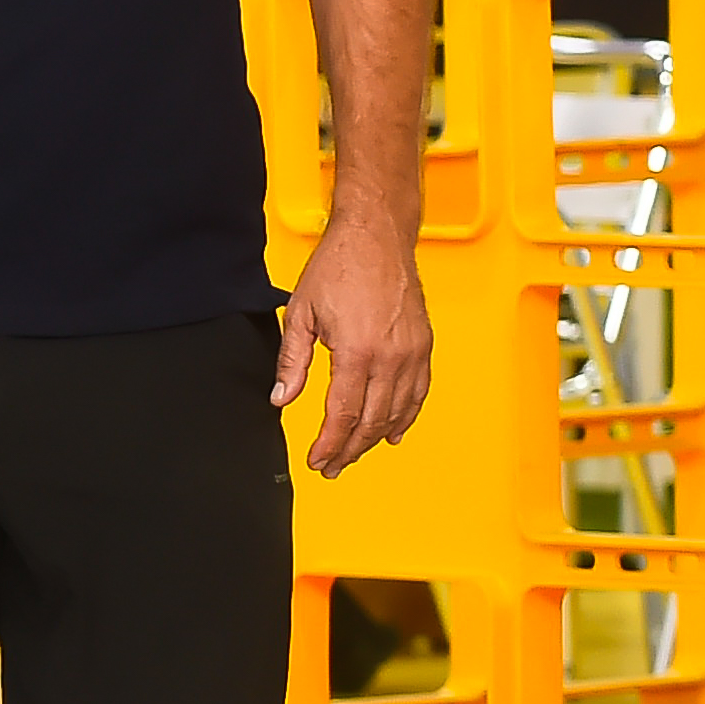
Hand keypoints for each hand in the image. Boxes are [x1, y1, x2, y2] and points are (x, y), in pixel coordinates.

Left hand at [275, 219, 429, 476]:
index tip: (318, 460)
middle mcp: (390, 357)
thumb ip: (292, 362)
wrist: (377, 236)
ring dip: (375, 439)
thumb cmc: (340, 266)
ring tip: (355, 454)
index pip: (341, 414)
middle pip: (370, 421)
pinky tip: (393, 432)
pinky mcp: (423, 346)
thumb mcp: (301, 313)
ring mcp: (411, 352)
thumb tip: (280, 398)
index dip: (329, 444)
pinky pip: (418, 393)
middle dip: (349, 450)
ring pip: (397, 412)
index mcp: (356, 351)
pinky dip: (406, 417)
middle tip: (332, 466)